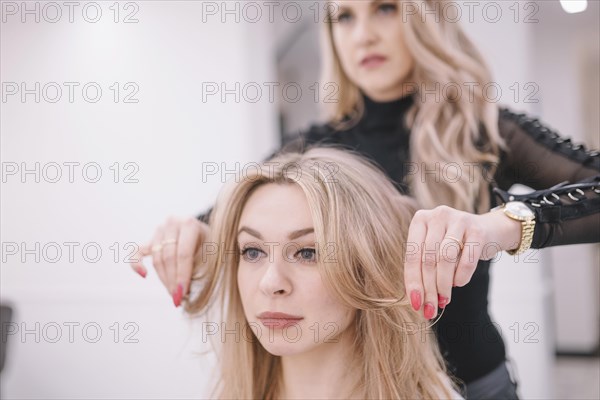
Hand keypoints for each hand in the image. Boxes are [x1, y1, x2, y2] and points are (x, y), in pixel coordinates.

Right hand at [130, 216, 209, 306]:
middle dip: (172, 280)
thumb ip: (199, 270)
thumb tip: (182, 293)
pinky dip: (137, 264)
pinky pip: (137, 252)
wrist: (206, 234)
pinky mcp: (150, 239)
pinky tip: (144, 275)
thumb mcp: (212, 253)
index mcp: (189, 224)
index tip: (183, 294)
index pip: (183, 254)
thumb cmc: (210, 246)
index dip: (182, 275)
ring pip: (156, 259)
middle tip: (178, 298)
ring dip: (164, 279)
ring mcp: (159, 230)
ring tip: (173, 293)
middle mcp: (172, 223)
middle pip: (168, 257)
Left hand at [403, 205, 520, 319]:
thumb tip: (418, 302)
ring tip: (444, 300)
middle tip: (430, 308)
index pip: (412, 255)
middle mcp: (438, 215)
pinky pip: (467, 260)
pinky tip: (458, 284)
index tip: (415, 304)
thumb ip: (423, 269)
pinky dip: (461, 277)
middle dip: (428, 289)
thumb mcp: (434, 250)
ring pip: (445, 260)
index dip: (413, 282)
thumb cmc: (454, 245)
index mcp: (421, 219)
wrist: (489, 230)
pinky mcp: (478, 229)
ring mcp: (459, 220)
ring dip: (443, 285)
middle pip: (428, 259)